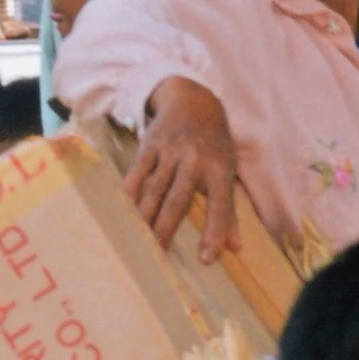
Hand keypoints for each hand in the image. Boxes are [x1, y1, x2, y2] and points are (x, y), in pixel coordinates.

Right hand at [126, 77, 238, 261]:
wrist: (192, 100)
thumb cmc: (214, 144)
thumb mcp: (228, 170)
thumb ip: (230, 211)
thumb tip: (236, 247)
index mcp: (220, 168)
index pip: (220, 205)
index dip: (214, 232)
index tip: (206, 259)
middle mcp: (195, 160)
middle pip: (178, 200)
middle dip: (166, 229)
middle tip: (158, 256)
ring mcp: (170, 151)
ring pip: (154, 190)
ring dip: (145, 217)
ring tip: (138, 242)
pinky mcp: (150, 145)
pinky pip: (136, 174)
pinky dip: (129, 194)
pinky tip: (122, 213)